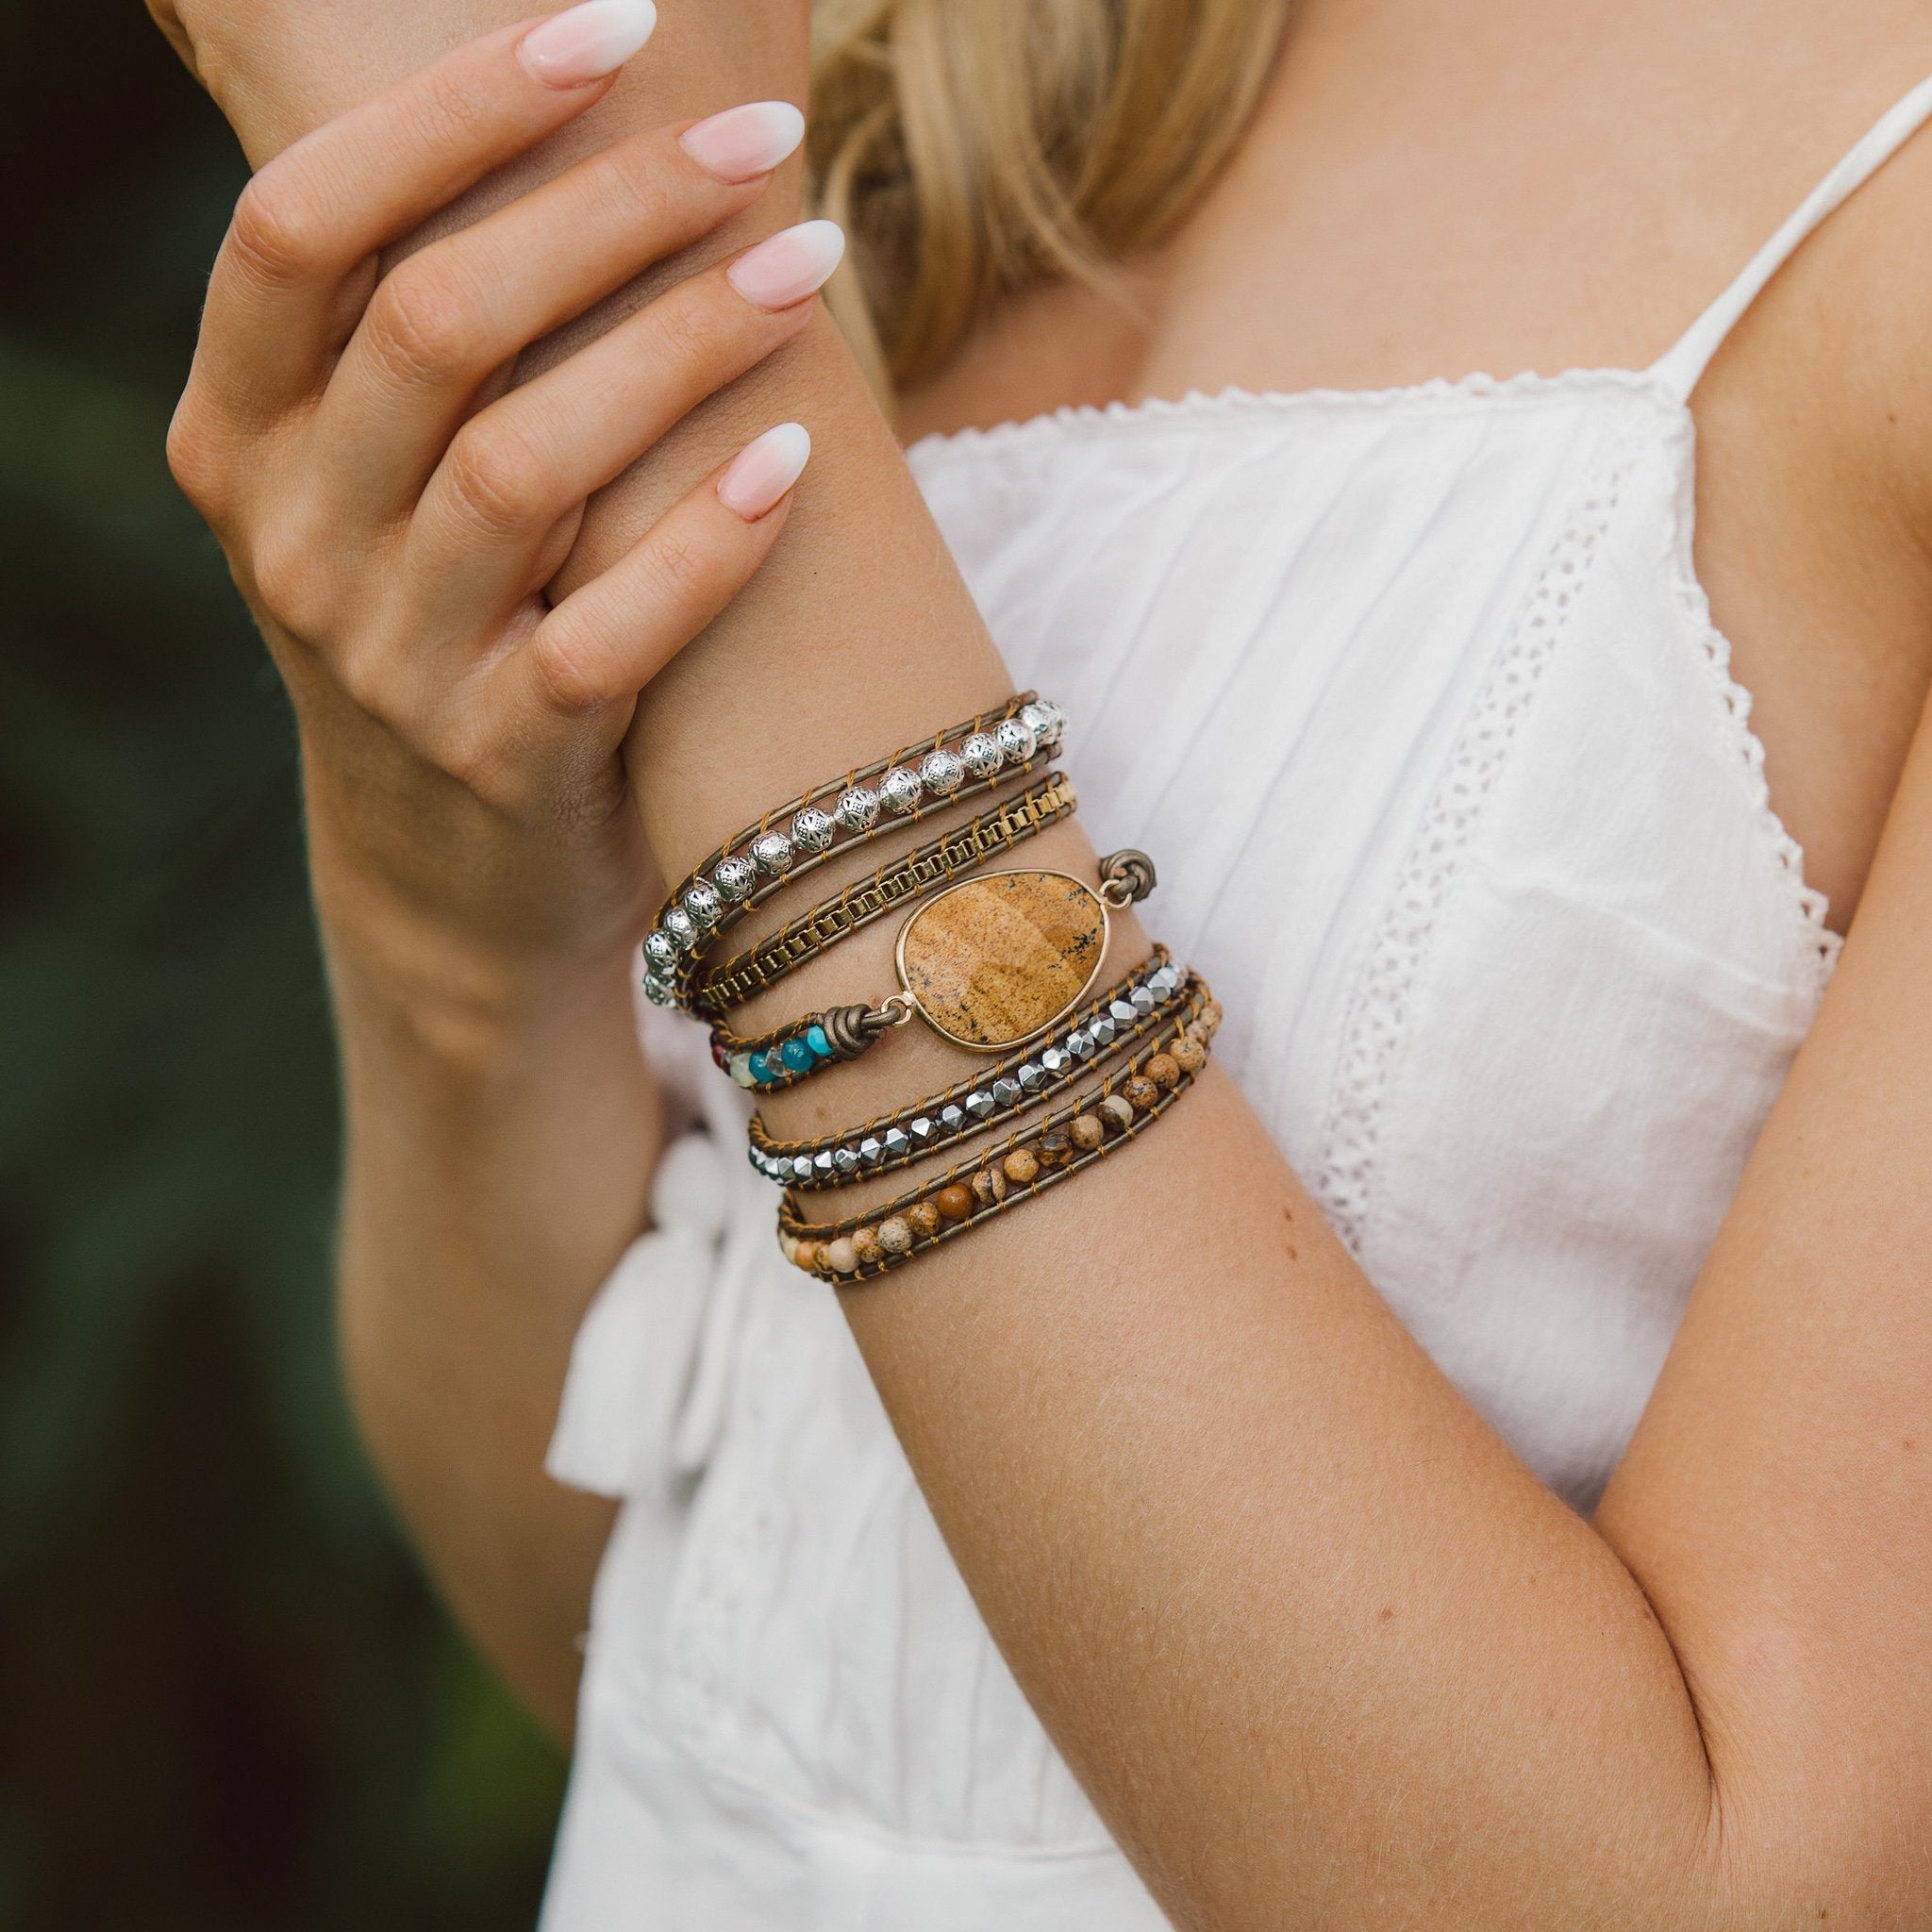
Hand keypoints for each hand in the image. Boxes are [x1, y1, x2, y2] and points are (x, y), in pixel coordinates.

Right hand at [165, 3, 839, 1000]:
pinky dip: (706, 541)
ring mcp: (388, 664)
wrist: (456, 872)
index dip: (447, 110)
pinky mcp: (500, 762)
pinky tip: (797, 455)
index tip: (608, 29)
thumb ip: (432, 339)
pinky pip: (605, 639)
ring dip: (680, 349)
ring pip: (521, 468)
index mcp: (238, 434)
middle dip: (607, 209)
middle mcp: (290, 542)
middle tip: (760, 143)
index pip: (300, 225)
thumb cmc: (461, 620)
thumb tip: (589, 129)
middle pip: (432, 323)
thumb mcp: (389, 483)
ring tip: (810, 267)